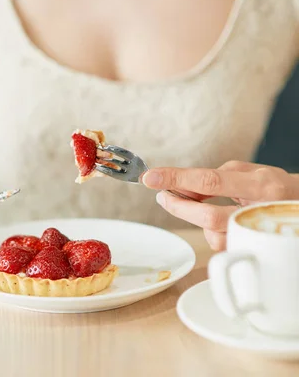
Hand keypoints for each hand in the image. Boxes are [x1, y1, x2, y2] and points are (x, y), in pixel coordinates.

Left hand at [142, 161, 298, 250]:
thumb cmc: (274, 188)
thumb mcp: (249, 172)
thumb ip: (216, 177)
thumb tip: (182, 187)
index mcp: (261, 185)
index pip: (210, 181)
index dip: (177, 179)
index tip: (151, 178)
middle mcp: (260, 211)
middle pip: (207, 216)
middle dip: (179, 206)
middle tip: (163, 195)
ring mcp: (256, 235)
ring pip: (212, 235)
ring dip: (196, 220)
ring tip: (199, 206)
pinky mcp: (252, 252)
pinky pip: (221, 245)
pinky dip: (211, 232)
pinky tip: (219, 222)